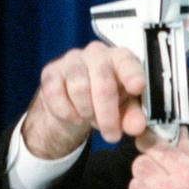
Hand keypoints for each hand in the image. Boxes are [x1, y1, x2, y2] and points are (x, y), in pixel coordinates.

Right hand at [22, 41, 146, 158]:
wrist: (74, 103)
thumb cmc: (107, 100)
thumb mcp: (124, 110)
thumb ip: (133, 117)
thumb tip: (137, 127)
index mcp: (120, 58)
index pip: (127, 62)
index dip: (132, 75)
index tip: (137, 88)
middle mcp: (97, 53)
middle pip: (103, 82)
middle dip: (108, 114)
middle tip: (112, 136)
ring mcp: (71, 60)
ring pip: (79, 88)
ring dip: (87, 112)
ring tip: (91, 120)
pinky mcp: (51, 71)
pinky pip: (55, 94)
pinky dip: (66, 112)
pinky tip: (74, 116)